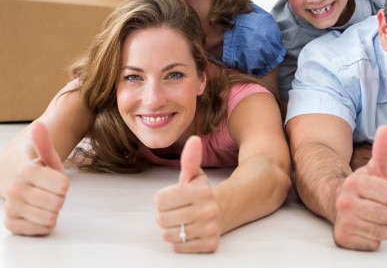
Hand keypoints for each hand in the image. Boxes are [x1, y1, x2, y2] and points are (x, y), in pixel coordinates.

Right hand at [4, 121, 68, 235]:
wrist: (16, 184)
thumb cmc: (39, 171)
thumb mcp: (47, 158)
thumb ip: (45, 144)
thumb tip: (39, 125)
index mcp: (26, 172)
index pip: (63, 186)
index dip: (64, 184)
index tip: (54, 180)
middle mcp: (15, 190)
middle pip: (58, 203)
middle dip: (59, 198)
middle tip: (50, 192)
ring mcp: (12, 208)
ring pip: (50, 218)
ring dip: (53, 211)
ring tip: (45, 201)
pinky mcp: (12, 225)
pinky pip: (41, 229)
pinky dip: (46, 223)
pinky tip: (39, 213)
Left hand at [154, 136, 220, 252]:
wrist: (225, 210)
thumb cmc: (202, 192)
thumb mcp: (194, 175)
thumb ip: (190, 159)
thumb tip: (194, 139)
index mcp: (202, 191)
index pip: (160, 200)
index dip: (163, 199)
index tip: (173, 197)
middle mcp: (208, 211)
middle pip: (162, 219)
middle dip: (165, 215)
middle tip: (177, 211)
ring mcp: (210, 229)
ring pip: (168, 235)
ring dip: (171, 229)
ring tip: (182, 221)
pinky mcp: (209, 245)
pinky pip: (178, 248)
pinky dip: (180, 242)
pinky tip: (189, 232)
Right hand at [333, 125, 386, 250]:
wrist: (337, 202)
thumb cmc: (363, 187)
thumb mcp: (374, 168)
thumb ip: (382, 150)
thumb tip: (386, 128)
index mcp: (354, 182)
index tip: (380, 193)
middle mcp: (345, 202)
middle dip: (386, 211)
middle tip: (374, 206)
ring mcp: (342, 221)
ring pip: (384, 231)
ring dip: (381, 226)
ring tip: (370, 217)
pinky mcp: (342, 238)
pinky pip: (374, 244)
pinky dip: (372, 238)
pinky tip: (363, 228)